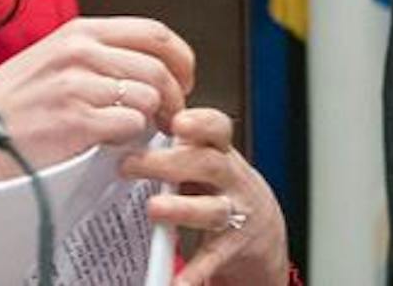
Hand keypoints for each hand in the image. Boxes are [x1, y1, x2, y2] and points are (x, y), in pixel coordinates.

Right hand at [0, 17, 195, 170]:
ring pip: (149, 98)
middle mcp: (81, 52)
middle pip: (159, 67)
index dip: (181, 57)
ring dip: (155, 119)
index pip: (154, 32)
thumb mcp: (54, 55)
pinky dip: (132, 138)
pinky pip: (130, 127)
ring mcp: (78, 86)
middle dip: (176, 95)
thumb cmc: (11, 101)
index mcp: (79, 31)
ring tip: (144, 129)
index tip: (184, 76)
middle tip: (173, 112)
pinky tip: (116, 140)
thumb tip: (146, 63)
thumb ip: (97, 52)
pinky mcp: (76, 121)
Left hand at [121, 108, 289, 285]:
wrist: (263, 229)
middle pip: (207, 165)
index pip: (216, 128)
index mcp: (220, 152)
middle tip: (131, 164)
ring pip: (212, 209)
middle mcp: (231, 179)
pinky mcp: (230, 247)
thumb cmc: (220, 186)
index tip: (177, 122)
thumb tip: (129, 122)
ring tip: (154, 210)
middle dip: (169, 163)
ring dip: (182, 209)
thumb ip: (177, 143)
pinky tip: (177, 281)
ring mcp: (234, 212)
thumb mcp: (206, 157)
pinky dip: (196, 271)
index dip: (200, 123)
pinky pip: (212, 258)